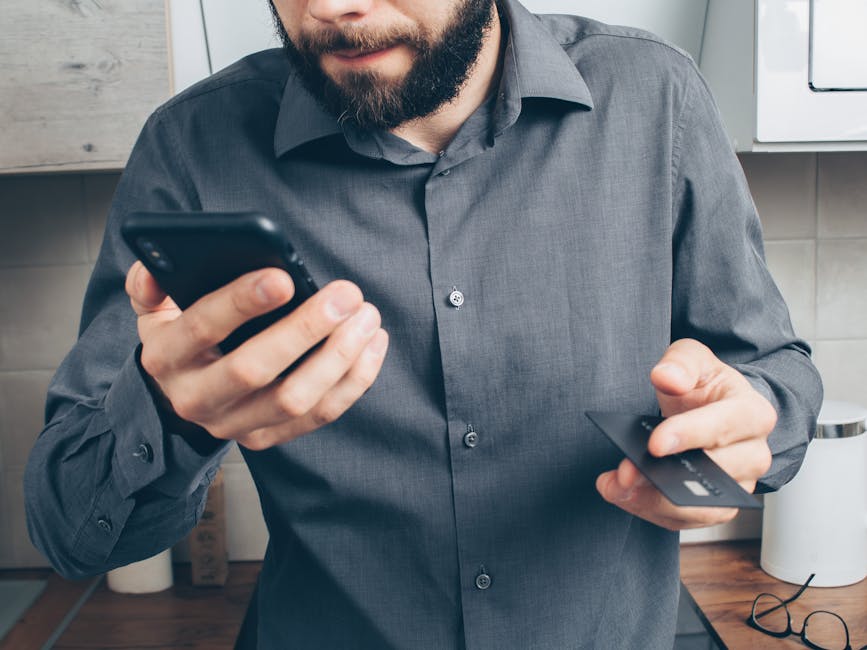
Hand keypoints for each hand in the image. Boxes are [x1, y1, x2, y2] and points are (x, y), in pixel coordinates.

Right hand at [125, 262, 388, 449]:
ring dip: (339, 357)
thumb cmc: (182, 339)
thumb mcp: (154, 310)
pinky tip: (373, 344)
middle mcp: (197, 398)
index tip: (284, 277)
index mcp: (166, 356)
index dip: (241, 302)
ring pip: (295, 399)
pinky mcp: (267, 438)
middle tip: (346, 295)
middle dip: (306, 329)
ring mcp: (234, 425)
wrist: (179, 397)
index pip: (201, 328)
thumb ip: (151, 284)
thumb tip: (154, 266)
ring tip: (367, 317)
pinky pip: (319, 415)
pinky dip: (354, 381)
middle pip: (255, 369)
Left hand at [595, 338, 775, 529]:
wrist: (713, 409)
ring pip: (703, 508)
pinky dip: (651, 511)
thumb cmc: (704, 385)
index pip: (724, 426)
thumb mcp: (692, 359)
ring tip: (616, 488)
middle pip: (715, 474)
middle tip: (624, 472)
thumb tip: (666, 378)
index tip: (654, 444)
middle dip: (665, 476)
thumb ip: (680, 363)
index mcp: (752, 413)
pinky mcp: (717, 506)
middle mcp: (754, 454)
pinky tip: (622, 495)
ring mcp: (738, 485)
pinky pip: (686, 520)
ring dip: (654, 502)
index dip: (689, 436)